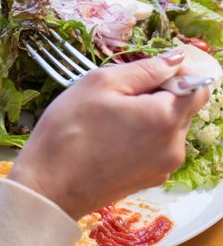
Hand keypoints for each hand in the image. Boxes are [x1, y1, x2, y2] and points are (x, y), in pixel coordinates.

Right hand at [8, 49, 210, 219]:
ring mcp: (163, 167)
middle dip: (156, 95)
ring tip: (107, 120)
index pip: (197, 86)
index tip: (145, 73)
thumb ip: (144, 69)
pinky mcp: (149, 180)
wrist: (48, 186)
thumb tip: (176, 59)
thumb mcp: (99, 84)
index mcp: (166, 118)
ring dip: (146, 117)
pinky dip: (139, 138)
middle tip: (116, 96)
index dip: (176, 73)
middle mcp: (175, 146)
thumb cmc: (68, 130)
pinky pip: (154, 148)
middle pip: (182, 108)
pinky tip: (107, 139)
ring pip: (167, 129)